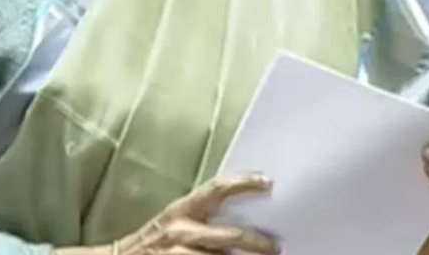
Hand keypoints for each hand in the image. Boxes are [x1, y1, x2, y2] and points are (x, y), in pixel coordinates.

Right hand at [92, 174, 277, 254]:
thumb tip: (241, 215)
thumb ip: (202, 216)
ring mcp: (180, 254)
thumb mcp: (173, 221)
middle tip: (275, 246)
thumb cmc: (152, 241)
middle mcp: (182, 231)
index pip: (217, 190)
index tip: (267, 181)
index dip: (243, 183)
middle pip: (231, 235)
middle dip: (257, 242)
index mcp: (182, 210)